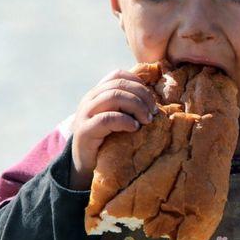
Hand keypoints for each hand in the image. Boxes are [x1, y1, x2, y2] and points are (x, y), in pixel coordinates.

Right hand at [69, 69, 158, 189]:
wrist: (85, 164)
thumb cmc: (107, 140)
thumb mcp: (117, 117)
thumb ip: (127, 105)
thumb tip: (154, 100)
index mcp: (97, 93)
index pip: (117, 75)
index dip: (137, 82)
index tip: (150, 99)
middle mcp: (89, 99)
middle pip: (119, 85)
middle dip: (142, 95)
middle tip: (153, 112)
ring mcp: (85, 114)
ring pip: (114, 96)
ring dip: (136, 106)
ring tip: (146, 120)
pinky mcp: (85, 130)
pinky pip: (107, 118)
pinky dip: (125, 121)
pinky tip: (135, 128)